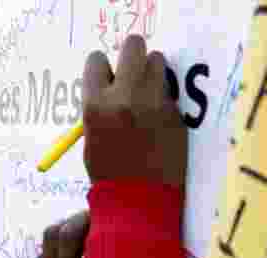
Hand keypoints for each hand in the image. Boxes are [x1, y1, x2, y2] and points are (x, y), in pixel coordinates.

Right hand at [82, 35, 185, 185]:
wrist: (138, 203)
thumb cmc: (109, 175)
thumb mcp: (91, 139)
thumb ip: (100, 108)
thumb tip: (110, 86)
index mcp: (96, 105)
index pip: (97, 60)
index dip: (103, 69)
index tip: (108, 78)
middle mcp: (125, 97)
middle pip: (133, 46)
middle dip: (132, 56)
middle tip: (132, 71)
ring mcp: (153, 103)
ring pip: (157, 60)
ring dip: (151, 71)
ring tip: (148, 93)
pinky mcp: (175, 113)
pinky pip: (169, 91)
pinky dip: (164, 98)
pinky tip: (158, 118)